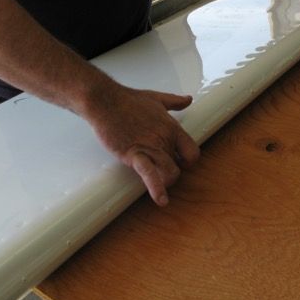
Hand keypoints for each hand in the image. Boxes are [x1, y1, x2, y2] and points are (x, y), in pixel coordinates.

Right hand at [83, 83, 199, 205]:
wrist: (106, 102)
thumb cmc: (129, 100)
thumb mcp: (158, 99)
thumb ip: (175, 102)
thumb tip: (188, 99)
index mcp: (172, 128)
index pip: (193, 151)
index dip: (188, 160)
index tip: (180, 161)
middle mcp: (165, 139)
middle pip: (181, 166)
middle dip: (174, 171)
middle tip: (163, 170)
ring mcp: (150, 148)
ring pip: (171, 173)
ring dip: (167, 181)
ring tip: (160, 184)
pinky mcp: (133, 155)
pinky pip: (149, 174)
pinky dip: (156, 189)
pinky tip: (161, 200)